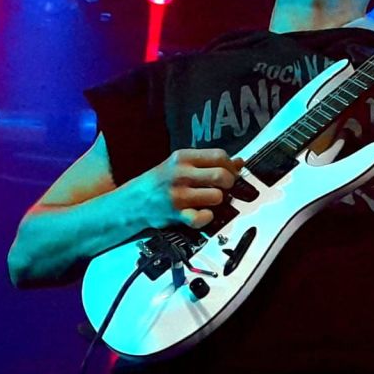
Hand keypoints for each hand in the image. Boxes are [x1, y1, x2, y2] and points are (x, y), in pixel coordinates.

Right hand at [129, 148, 243, 229]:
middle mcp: (180, 174)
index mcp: (182, 157)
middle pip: (222, 175)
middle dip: (229, 183)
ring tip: (209, 200)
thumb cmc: (159, 182)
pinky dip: (207, 217)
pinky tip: (203, 213)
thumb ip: (209, 162)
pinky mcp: (177, 215)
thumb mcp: (180, 165)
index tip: (230, 172)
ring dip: (218, 200)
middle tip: (224, 187)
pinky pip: (203, 217)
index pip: (219, 155)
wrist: (133, 201)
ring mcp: (178, 195)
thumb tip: (239, 163)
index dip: (231, 165)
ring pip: (217, 196)